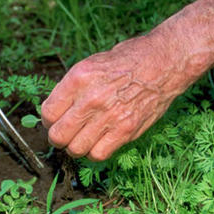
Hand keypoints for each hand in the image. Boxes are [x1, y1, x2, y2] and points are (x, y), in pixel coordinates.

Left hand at [41, 0, 213, 160]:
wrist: (166, 61)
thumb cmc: (129, 59)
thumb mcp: (94, 62)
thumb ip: (73, 87)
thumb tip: (56, 111)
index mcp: (80, 77)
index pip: (48, 112)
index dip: (49, 118)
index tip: (56, 117)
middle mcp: (92, 98)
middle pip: (58, 136)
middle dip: (59, 136)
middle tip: (68, 131)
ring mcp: (110, 116)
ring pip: (76, 149)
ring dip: (77, 146)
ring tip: (85, 136)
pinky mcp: (127, 130)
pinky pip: (98, 154)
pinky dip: (95, 151)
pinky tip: (100, 140)